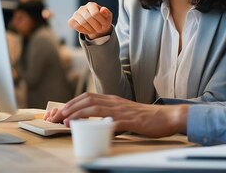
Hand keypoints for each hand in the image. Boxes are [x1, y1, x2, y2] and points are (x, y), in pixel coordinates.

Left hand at [44, 92, 188, 137]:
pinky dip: (98, 124)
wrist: (169, 117)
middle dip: (69, 108)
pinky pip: (112, 121)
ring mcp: (123, 111)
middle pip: (87, 100)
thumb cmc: (149, 118)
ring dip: (78, 114)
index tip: (59, 112)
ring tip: (66, 121)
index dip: (71, 103)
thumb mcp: (126, 113)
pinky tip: (90, 129)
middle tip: (56, 117)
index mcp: (114, 100)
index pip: (88, 97)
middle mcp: (116, 102)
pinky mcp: (131, 121)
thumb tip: (97, 123)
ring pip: (96, 108)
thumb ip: (112, 115)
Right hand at [68, 2, 112, 39]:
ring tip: (94, 30)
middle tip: (100, 29)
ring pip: (82, 23)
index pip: (95, 13)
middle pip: (88, 18)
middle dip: (96, 26)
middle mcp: (82, 8)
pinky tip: (88, 30)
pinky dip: (83, 31)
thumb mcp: (108, 16)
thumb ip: (106, 13)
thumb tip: (103, 9)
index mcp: (91, 5)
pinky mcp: (71, 21)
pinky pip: (76, 26)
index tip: (104, 25)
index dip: (101, 21)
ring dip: (91, 29)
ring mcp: (76, 14)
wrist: (96, 25)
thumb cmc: (103, 20)